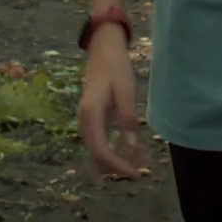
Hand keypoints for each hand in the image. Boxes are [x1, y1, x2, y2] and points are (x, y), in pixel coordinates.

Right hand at [77, 28, 144, 179]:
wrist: (103, 48)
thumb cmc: (115, 67)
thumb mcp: (126, 91)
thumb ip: (128, 119)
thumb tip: (132, 149)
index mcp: (90, 114)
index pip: (101, 150)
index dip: (118, 165)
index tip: (136, 172)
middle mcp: (83, 119)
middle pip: (96, 153)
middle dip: (116, 166)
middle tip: (138, 172)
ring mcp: (85, 118)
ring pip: (95, 149)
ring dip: (112, 160)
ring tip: (133, 166)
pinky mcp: (90, 117)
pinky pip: (97, 140)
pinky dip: (109, 150)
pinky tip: (124, 153)